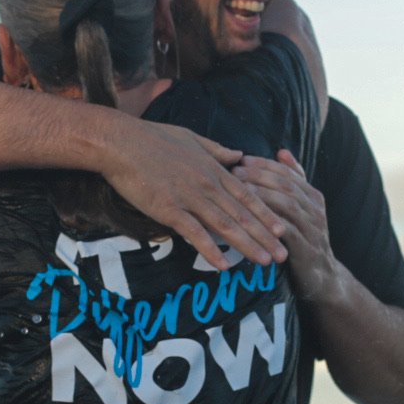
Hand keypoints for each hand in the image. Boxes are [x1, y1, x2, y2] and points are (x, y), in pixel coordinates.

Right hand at [97, 121, 287, 268]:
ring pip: (225, 226)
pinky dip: (210, 249)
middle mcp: (207, 185)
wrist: (121, 142)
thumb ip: (216, 150)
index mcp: (213, 169)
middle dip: (265, 236)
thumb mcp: (191, 138)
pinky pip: (194, 233)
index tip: (282, 230)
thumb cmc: (152, 138)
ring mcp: (189, 197)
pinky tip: (223, 264)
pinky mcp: (168, 209)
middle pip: (242, 215)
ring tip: (264, 262)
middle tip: (283, 255)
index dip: (266, 215)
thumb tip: (239, 155)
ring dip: (247, 246)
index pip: (247, 196)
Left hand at [231, 149, 340, 299]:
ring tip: (239, 190)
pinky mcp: (306, 249)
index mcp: (313, 197)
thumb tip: (281, 152)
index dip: (264, 165)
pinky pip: (286, 231)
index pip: (288, 173)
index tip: (242, 159)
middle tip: (235, 171)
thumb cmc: (304, 241)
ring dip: (262, 195)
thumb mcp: (301, 210)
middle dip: (259, 176)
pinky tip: (249, 218)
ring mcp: (313, 229)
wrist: (322, 278)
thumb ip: (294, 182)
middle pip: (286, 185)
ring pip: (287, 204)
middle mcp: (316, 209)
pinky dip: (268, 222)